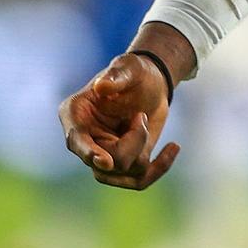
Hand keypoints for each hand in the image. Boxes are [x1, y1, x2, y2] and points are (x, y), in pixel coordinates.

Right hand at [59, 53, 178, 189]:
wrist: (152, 83)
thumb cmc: (135, 71)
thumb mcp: (129, 67)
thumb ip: (117, 76)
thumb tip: (102, 86)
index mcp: (75, 114)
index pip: (76, 141)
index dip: (89, 153)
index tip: (105, 161)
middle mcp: (84, 140)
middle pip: (105, 162)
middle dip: (133, 141)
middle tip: (142, 115)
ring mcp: (102, 155)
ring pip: (122, 172)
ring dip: (142, 148)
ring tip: (146, 119)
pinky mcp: (124, 164)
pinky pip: (139, 180)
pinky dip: (159, 167)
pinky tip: (173, 147)